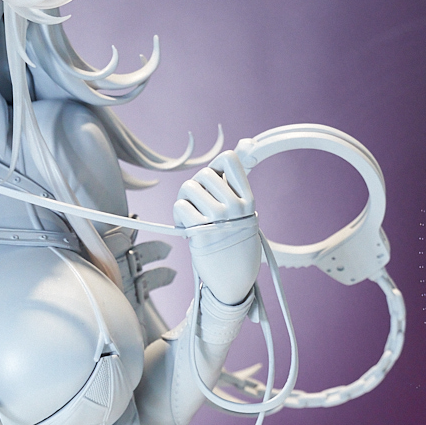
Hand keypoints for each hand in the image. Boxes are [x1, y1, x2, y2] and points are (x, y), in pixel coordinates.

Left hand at [173, 151, 259, 307]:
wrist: (235, 282)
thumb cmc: (237, 247)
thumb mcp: (245, 214)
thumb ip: (237, 186)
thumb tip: (244, 143)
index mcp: (248, 200)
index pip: (229, 159)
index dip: (215, 166)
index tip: (212, 183)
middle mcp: (235, 206)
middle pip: (204, 174)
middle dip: (195, 187)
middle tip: (196, 205)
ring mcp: (218, 220)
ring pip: (188, 187)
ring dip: (184, 200)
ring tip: (189, 217)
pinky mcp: (201, 233)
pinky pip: (180, 206)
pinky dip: (177, 215)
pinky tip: (184, 227)